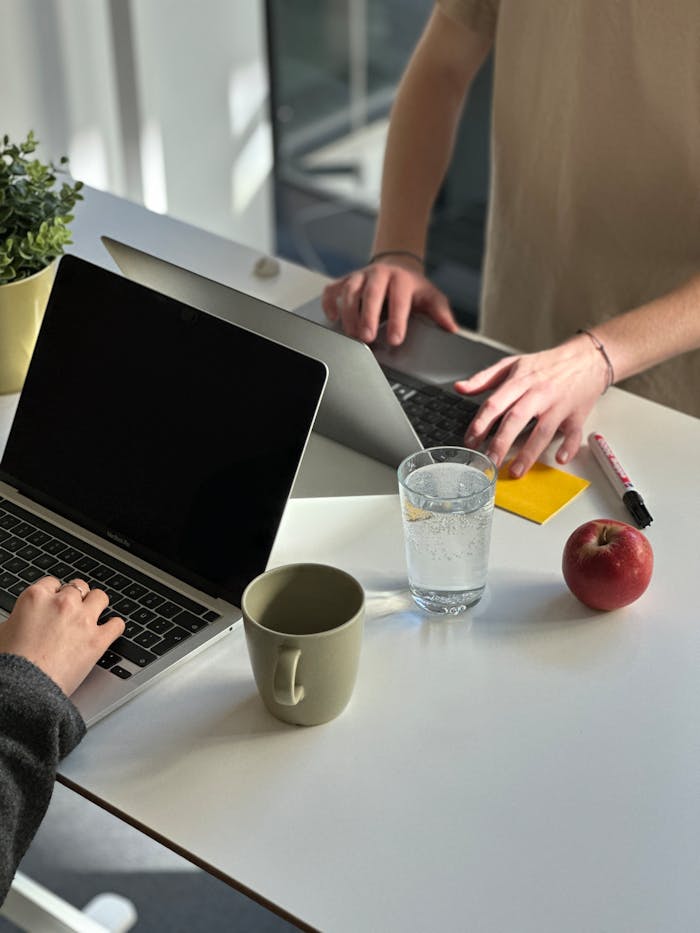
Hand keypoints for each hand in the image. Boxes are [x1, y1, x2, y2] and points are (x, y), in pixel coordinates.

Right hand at [0, 576, 124, 696]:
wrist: (22, 689)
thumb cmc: (10, 664)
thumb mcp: (4, 631)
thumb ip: (20, 618)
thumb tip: (22, 620)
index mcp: (36, 597)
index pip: (53, 583)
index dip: (55, 593)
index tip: (57, 601)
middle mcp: (62, 603)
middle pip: (78, 587)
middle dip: (76, 599)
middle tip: (73, 611)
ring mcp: (83, 620)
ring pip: (100, 597)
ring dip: (97, 605)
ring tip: (94, 615)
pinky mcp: (98, 639)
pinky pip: (117, 624)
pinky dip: (114, 627)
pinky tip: (109, 631)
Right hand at [321, 258, 457, 345]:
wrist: (397, 267)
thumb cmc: (412, 288)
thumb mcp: (430, 297)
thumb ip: (440, 312)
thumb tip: (451, 328)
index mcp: (401, 278)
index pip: (399, 300)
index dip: (397, 321)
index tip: (395, 340)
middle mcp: (379, 274)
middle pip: (371, 293)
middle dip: (367, 317)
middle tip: (367, 338)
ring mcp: (359, 276)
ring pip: (350, 291)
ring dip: (349, 314)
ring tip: (351, 335)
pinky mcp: (345, 281)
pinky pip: (333, 290)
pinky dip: (330, 303)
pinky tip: (332, 317)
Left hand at [455, 335, 608, 476]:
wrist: (586, 357)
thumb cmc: (547, 364)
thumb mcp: (512, 364)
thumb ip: (484, 378)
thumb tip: (460, 388)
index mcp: (520, 381)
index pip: (496, 403)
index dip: (480, 423)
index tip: (470, 441)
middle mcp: (538, 393)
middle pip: (516, 419)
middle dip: (501, 442)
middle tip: (489, 461)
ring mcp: (558, 405)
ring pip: (542, 431)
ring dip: (529, 453)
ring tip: (515, 471)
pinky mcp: (577, 414)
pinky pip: (573, 432)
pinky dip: (568, 446)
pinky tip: (560, 459)